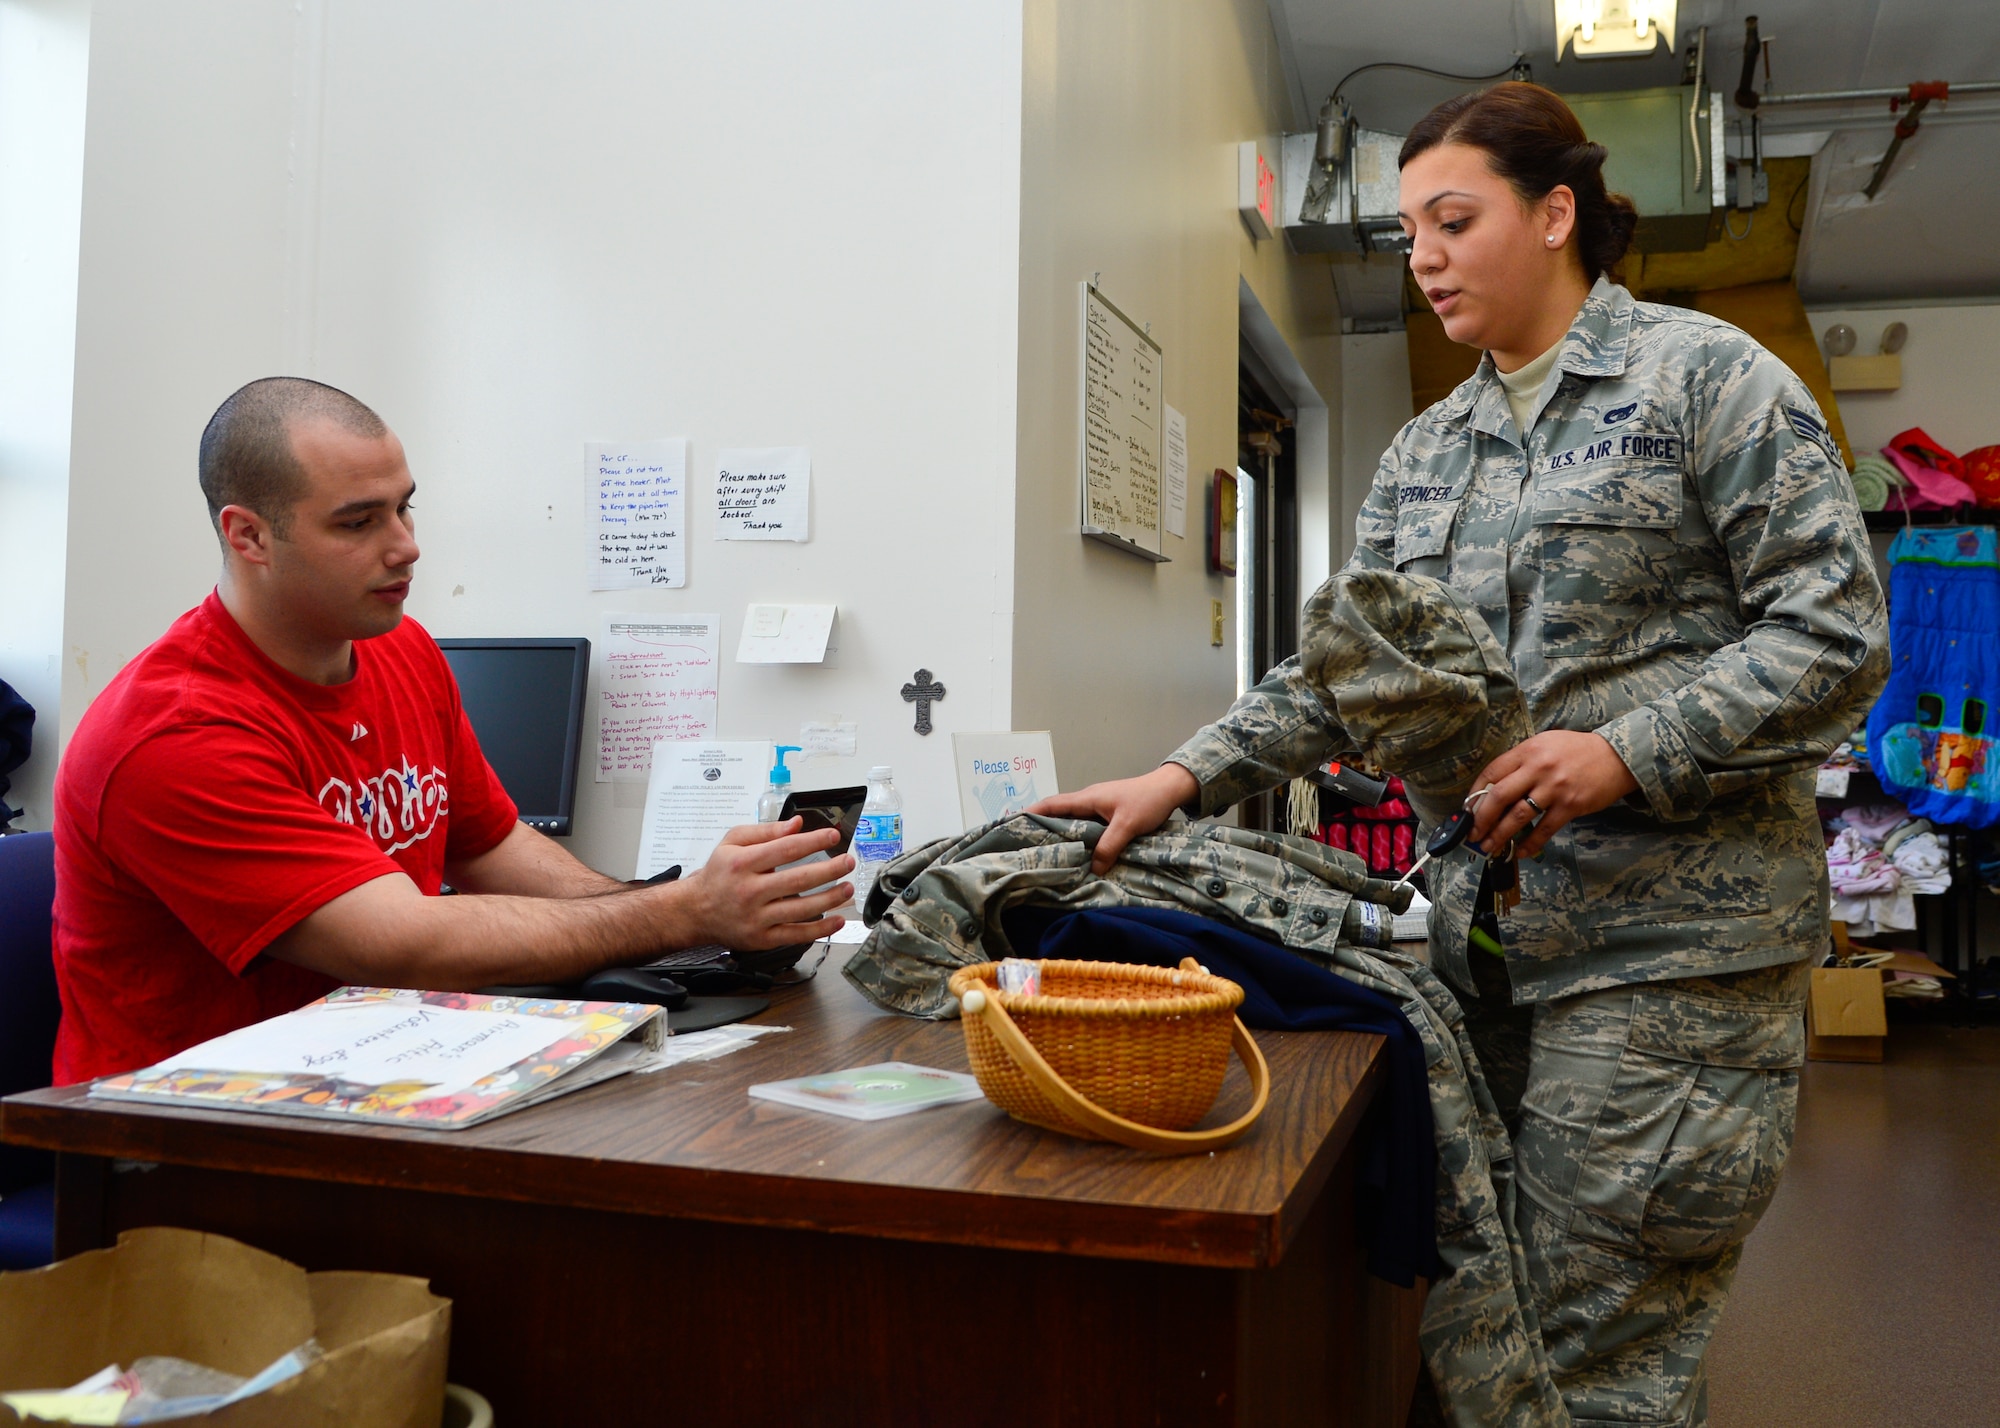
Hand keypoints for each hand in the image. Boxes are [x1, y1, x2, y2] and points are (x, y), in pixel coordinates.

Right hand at [678, 818, 854, 949]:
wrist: (695, 911)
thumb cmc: (718, 874)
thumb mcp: (732, 843)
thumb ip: (764, 831)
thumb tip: (797, 824)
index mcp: (742, 863)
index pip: (785, 849)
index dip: (813, 841)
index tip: (833, 836)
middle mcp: (749, 891)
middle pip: (797, 880)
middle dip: (828, 870)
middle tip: (848, 862)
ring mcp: (756, 917)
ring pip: (800, 909)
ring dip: (830, 898)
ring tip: (847, 888)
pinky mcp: (761, 938)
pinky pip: (795, 935)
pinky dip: (820, 929)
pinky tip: (837, 920)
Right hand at [1030, 763, 1198, 874]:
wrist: (1169, 789)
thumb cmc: (1147, 801)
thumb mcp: (1127, 826)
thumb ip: (1109, 846)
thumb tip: (1093, 868)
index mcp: (1087, 798)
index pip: (1052, 804)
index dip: (1031, 812)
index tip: (1013, 823)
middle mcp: (1088, 801)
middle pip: (1057, 813)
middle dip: (1040, 826)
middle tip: (1024, 845)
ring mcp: (1098, 807)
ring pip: (1072, 821)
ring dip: (1060, 833)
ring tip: (1047, 852)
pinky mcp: (1108, 814)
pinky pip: (1086, 826)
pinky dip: (1077, 836)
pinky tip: (1078, 852)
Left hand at [1466, 731, 1638, 859]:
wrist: (1617, 756)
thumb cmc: (1577, 751)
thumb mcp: (1545, 744)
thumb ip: (1521, 762)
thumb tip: (1494, 787)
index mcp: (1528, 750)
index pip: (1491, 772)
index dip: (1475, 793)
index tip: (1467, 809)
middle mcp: (1538, 768)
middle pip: (1499, 796)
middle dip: (1481, 818)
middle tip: (1472, 833)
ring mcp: (1554, 788)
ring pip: (1518, 816)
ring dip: (1499, 834)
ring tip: (1488, 846)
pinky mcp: (1570, 805)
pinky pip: (1544, 829)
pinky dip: (1530, 843)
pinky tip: (1520, 852)